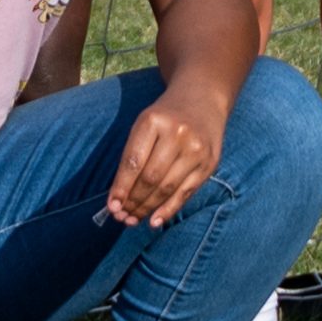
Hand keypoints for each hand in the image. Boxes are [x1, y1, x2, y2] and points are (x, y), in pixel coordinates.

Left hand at [103, 68, 242, 225]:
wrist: (203, 99)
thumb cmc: (165, 116)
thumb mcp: (145, 124)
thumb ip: (132, 156)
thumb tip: (119, 197)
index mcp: (154, 121)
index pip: (133, 162)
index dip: (121, 187)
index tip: (112, 206)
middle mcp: (177, 135)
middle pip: (150, 178)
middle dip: (133, 201)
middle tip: (121, 216)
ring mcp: (196, 150)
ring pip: (167, 188)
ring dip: (147, 208)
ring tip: (133, 219)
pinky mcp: (210, 164)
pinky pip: (186, 192)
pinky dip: (169, 209)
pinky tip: (154, 221)